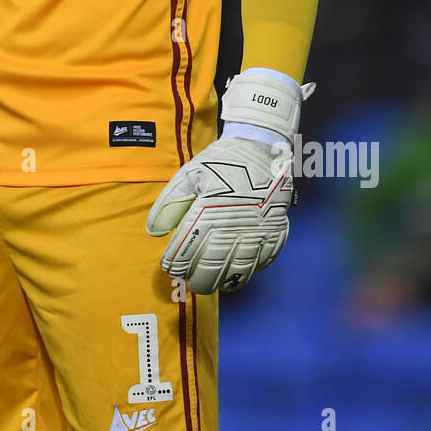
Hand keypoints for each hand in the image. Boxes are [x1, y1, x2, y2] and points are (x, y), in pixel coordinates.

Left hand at [146, 134, 293, 293]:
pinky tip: (240, 269)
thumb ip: (169, 204)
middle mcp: (231, 230)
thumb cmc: (221, 162)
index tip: (170, 266)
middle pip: (211, 270)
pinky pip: (263, 262)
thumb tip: (155, 232)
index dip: (174, 265)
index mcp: (206, 215)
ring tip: (214, 282)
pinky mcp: (275, 232)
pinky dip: (250, 271)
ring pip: (239, 272)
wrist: (261, 147)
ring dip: (224, 282)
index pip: (184, 254)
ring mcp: (256, 233)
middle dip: (197, 281)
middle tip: (191, 281)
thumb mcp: (188, 175)